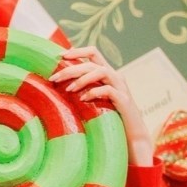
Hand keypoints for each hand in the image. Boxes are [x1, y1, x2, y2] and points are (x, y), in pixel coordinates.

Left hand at [50, 46, 153, 164]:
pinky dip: (94, 92)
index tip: (59, 56)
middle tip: (54, 78)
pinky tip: (83, 99)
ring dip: (82, 79)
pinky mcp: (124, 100)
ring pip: (102, 71)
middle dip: (71, 69)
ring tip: (68, 90)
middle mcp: (115, 76)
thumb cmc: (108, 117)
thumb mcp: (92, 99)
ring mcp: (121, 87)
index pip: (93, 52)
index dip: (77, 51)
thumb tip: (57, 85)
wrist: (132, 135)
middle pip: (92, 63)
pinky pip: (108, 90)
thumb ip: (81, 89)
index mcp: (107, 73)